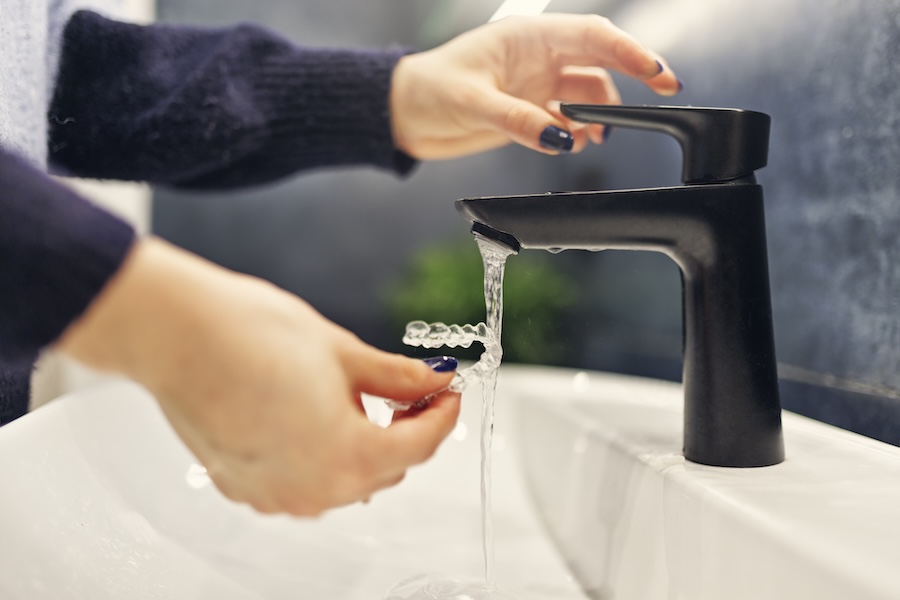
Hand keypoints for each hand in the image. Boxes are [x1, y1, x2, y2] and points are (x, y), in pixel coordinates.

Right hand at [56, 238, 460, 515]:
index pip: (418, 446)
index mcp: (347, 456)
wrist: (175, 335)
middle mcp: (312, 489)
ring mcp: (273, 494)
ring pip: (344, 481)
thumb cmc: (249, 335)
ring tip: (358, 400)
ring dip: (363, 447)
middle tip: (409, 392)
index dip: (441, 416)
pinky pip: (302, 482)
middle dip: (404, 432)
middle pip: (385, 470)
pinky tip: (313, 417)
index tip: (448, 393)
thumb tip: (432, 380)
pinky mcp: (243, 486)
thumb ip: (396, 376)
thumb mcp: (342, 352)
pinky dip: (320, 456)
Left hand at [390, 13, 680, 158]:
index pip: (592, 36)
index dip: (630, 51)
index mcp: (529, 38)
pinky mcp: (530, 112)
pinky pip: (567, 120)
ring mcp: (537, 85)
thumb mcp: (472, 101)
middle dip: (635, 74)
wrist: (405, 115)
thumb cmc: (428, 89)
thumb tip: (559, 136)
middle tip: (666, 91)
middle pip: (601, 60)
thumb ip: (517, 119)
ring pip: (587, 94)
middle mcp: (539, 58)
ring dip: (599, 114)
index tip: (657, 71)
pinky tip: (574, 142)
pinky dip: (577, 131)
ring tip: (594, 136)